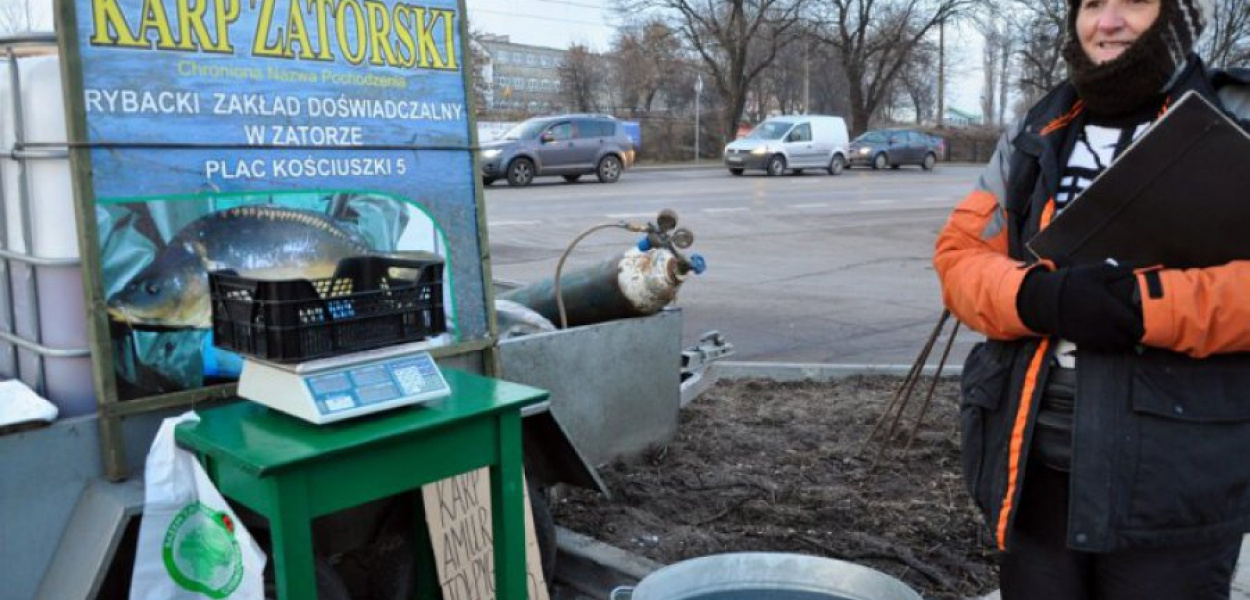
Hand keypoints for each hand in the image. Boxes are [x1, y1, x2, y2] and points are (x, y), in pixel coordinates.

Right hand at [1016, 262, 1142, 350]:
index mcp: (1112, 310)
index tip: (1143, 322)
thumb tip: (1133, 267)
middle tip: (1134, 329)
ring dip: (1121, 342)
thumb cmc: (1072, 285)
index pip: (1135, 325)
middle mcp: (1105, 326)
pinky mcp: (1084, 341)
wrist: (1046, 301)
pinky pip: (1102, 348)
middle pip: (1127, 339)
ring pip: (1115, 346)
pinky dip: (1108, 345)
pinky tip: (1108, 337)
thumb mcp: (1094, 272)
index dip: (1141, 326)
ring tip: (1123, 335)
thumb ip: (1116, 271)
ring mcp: (1094, 335)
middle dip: (1133, 335)